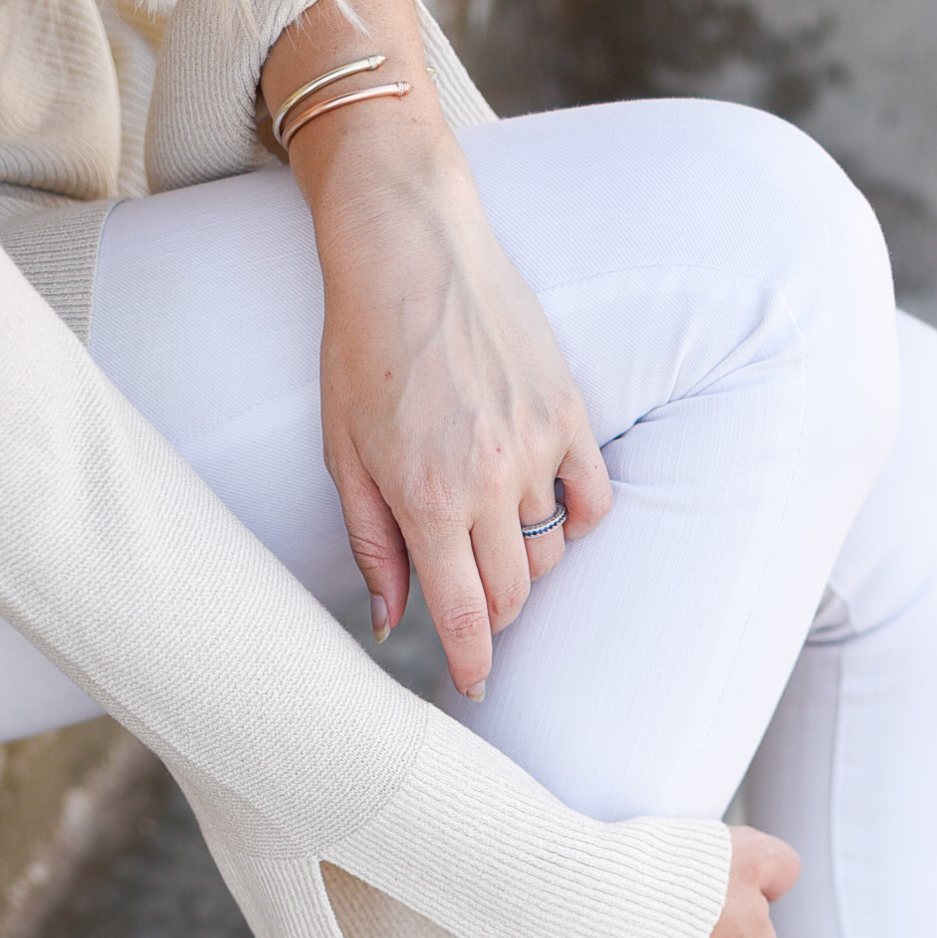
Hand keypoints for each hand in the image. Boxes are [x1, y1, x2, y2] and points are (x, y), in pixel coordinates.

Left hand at [263, 0, 610, 698]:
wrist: (409, 248)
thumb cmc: (360, 347)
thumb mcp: (344, 453)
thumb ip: (373, 543)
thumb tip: (392, 618)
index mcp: (427, 497)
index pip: (463, 614)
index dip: (474, 664)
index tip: (480, 689)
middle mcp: (490, 481)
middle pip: (512, 593)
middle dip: (491, 613)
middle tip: (471, 603)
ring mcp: (538, 447)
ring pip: (549, 551)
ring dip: (523, 563)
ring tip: (492, 537)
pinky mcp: (571, 413)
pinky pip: (592, 499)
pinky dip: (574, 520)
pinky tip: (545, 510)